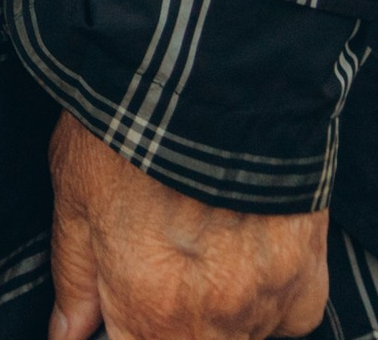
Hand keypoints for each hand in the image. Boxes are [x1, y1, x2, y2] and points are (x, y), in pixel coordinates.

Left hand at [50, 111, 327, 339]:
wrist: (217, 66)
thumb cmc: (131, 119)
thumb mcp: (77, 189)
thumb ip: (75, 275)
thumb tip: (66, 332)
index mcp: (149, 310)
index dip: (125, 329)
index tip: (124, 302)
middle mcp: (213, 321)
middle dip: (169, 323)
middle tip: (160, 266)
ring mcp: (267, 302)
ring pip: (239, 335)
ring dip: (216, 312)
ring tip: (198, 244)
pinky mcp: (310, 276)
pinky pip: (286, 315)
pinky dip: (266, 296)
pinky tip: (243, 247)